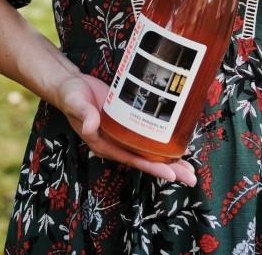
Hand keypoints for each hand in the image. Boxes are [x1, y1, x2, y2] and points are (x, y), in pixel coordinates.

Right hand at [54, 72, 197, 185]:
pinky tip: (176, 143)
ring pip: (149, 151)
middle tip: (190, 177)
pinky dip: (162, 142)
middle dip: (168, 170)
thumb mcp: (75, 102)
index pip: (132, 159)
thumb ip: (83, 113)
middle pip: (145, 160)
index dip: (152, 166)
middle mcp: (115, 143)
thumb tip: (91, 125)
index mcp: (104, 144)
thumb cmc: (71, 95)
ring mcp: (122, 135)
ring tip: (190, 167)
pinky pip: (146, 137)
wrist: (70, 85)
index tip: (171, 173)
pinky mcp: (127, 124)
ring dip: (169, 159)